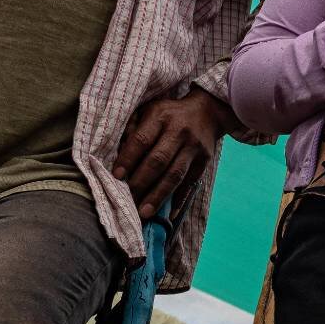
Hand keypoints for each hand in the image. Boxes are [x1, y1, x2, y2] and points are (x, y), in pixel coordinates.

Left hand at [113, 87, 233, 218]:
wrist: (208, 111)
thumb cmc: (169, 113)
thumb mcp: (148, 110)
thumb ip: (131, 127)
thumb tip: (117, 152)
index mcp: (161, 117)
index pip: (142, 140)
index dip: (129, 158)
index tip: (116, 176)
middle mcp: (179, 131)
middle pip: (158, 160)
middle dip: (141, 182)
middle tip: (127, 200)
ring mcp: (194, 147)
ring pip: (175, 174)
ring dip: (159, 195)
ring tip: (145, 212)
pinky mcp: (204, 160)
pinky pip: (191, 182)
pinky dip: (180, 199)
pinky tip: (170, 214)